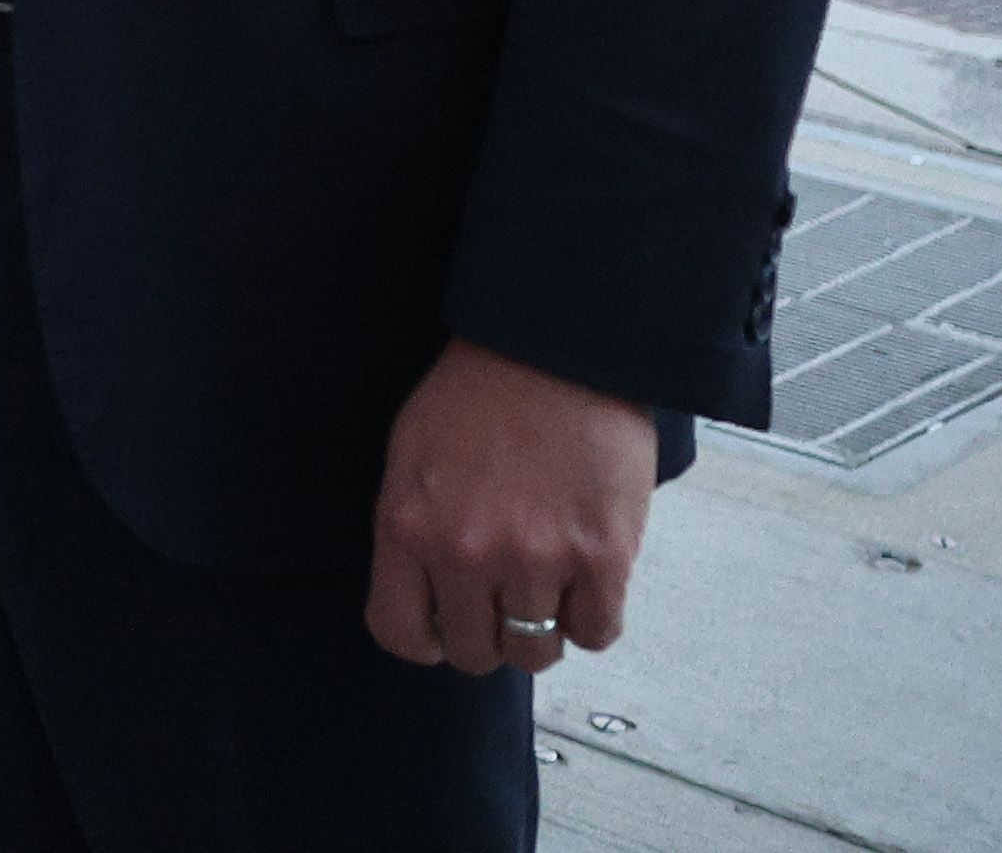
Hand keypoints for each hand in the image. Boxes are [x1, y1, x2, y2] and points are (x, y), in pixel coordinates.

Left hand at [369, 336, 654, 673]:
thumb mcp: (410, 456)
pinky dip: (591, 619)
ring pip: (535, 652)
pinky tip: (586, 583)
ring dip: (541, 628)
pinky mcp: (603, 558)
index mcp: (408, 525)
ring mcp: (536, 559)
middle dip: (486, 634)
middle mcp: (466, 552)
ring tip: (546, 586)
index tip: (441, 626)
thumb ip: (413, 528)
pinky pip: (596, 635)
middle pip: (474, 651)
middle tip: (501, 601)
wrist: (552, 349)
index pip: (399, 631)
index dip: (424, 638)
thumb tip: (425, 592)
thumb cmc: (476, 395)